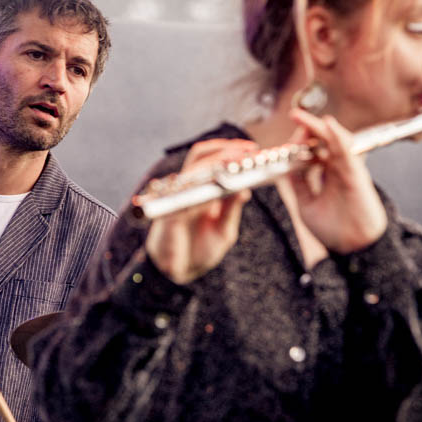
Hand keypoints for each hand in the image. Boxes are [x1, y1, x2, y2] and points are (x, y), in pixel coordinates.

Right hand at [145, 139, 254, 283]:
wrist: (177, 274)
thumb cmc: (199, 251)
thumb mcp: (223, 231)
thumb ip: (231, 211)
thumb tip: (246, 189)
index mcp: (202, 191)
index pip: (213, 160)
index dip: (231, 150)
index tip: (252, 148)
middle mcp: (189, 189)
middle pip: (201, 154)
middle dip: (225, 148)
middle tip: (247, 149)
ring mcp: (178, 197)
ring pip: (193, 167)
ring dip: (215, 160)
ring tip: (236, 159)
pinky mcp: (169, 212)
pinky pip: (185, 194)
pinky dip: (204, 188)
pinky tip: (220, 186)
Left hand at [288, 109, 386, 253]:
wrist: (353, 249)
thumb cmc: (333, 229)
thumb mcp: (306, 204)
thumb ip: (298, 184)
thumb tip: (285, 166)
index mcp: (326, 174)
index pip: (312, 150)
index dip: (300, 141)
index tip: (286, 140)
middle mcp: (337, 168)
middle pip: (323, 140)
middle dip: (308, 127)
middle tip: (294, 114)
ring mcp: (347, 170)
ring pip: (334, 141)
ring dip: (319, 127)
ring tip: (302, 117)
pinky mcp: (356, 175)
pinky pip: (347, 152)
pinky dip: (338, 137)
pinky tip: (328, 125)